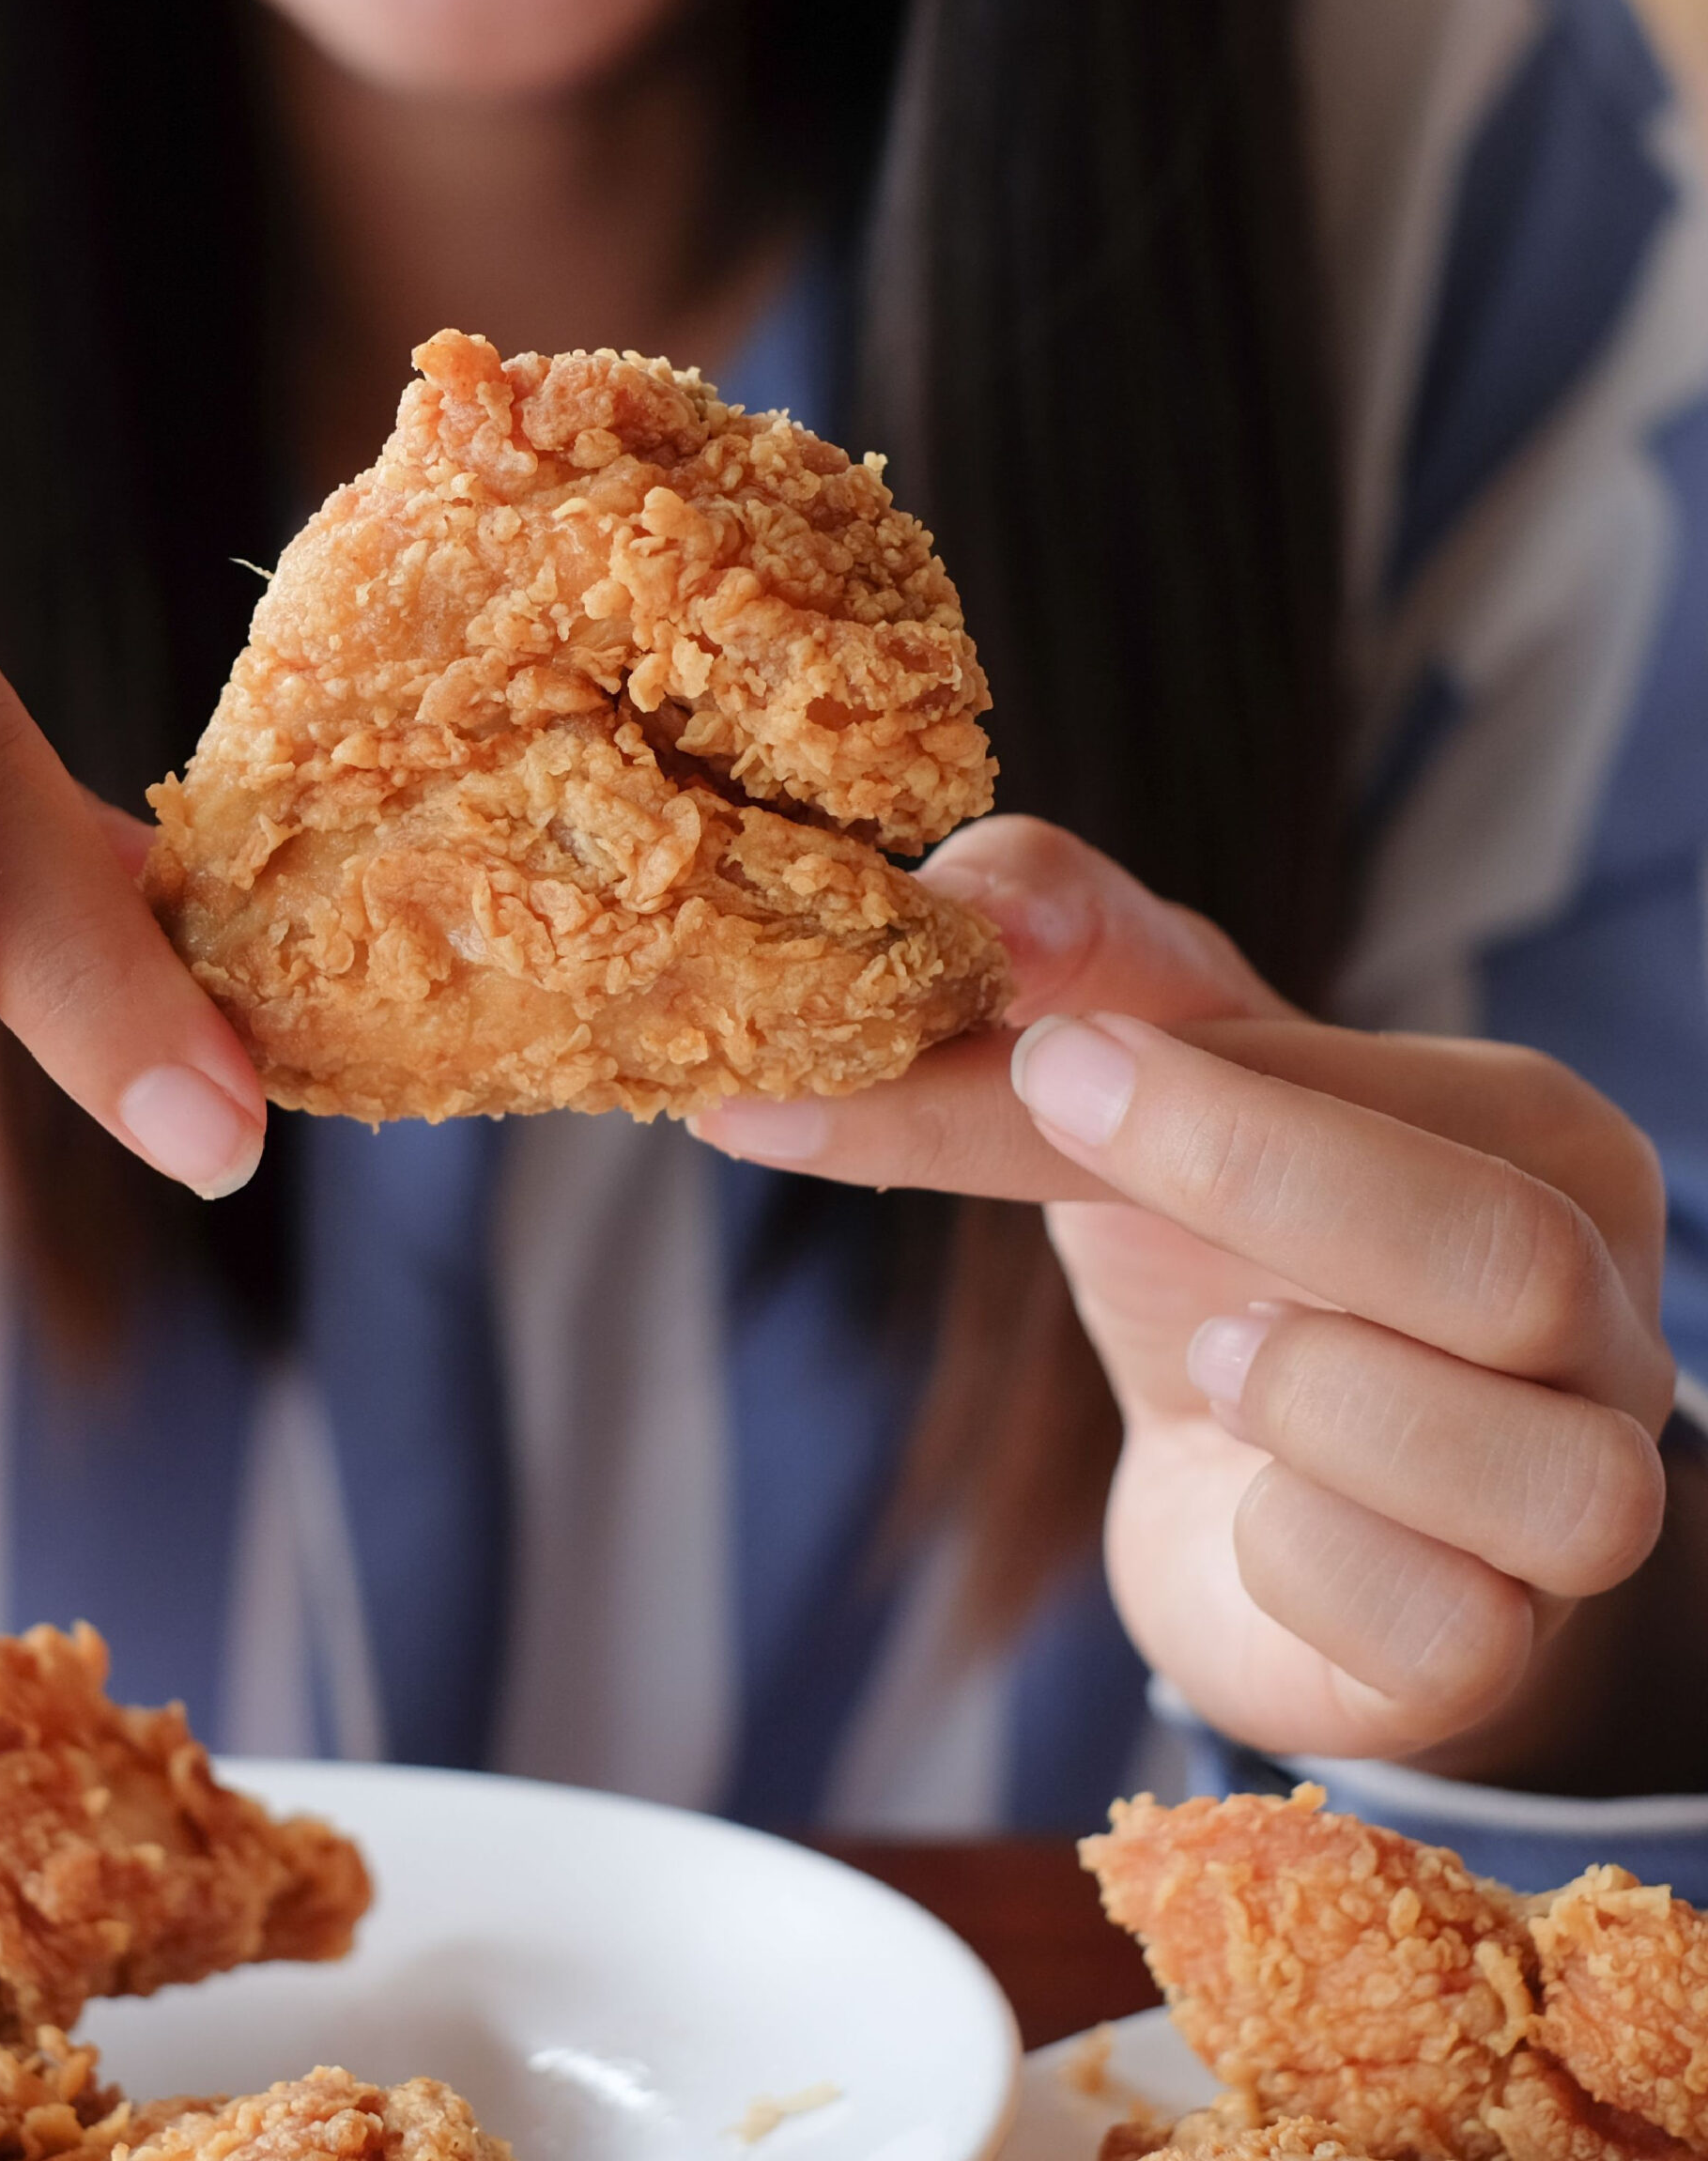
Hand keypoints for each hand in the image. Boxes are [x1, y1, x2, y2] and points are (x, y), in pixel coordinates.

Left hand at [691, 816, 1675, 1766]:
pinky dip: (1303, 1565)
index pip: (1376, 1090)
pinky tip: (1249, 1511)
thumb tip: (951, 899)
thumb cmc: (1217, 1265)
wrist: (1255, 1514)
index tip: (1005, 1030)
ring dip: (1315, 1403)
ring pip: (1535, 1472)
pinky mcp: (1496, 1659)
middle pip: (1502, 1255)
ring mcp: (1578, 1508)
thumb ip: (1071, 964)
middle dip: (1253, 1181)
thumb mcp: (1143, 1087)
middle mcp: (1606, 1320)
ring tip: (1214, 1358)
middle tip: (1058, 1120)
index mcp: (1534, 1146)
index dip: (1179, 1074)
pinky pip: (1442, 1629)